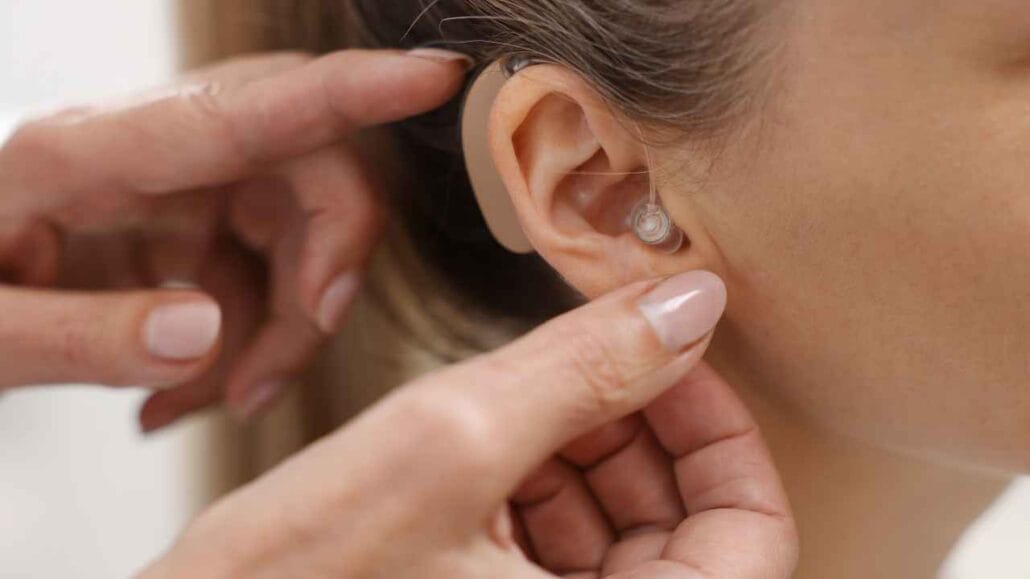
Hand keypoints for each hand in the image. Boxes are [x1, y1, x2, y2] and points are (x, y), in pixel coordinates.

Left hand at [0, 48, 470, 428]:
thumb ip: (79, 337)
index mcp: (91, 151)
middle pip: (308, 170)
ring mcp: (176, 188)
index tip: (436, 75)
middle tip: (272, 374)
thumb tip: (202, 337)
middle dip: (325, 273)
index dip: (356, 89)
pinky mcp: (186, 228)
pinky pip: (262, 276)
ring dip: (285, 329)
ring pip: (300, 232)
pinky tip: (181, 398)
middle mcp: (153, 153)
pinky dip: (245, 346)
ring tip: (218, 400)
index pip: (249, 107)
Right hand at [143, 271, 797, 578]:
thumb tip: (688, 302)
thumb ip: (582, 368)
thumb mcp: (446, 445)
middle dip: (637, 430)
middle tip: (578, 364)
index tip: (668, 354)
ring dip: (581, 449)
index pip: (755, 537)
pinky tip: (484, 443)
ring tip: (510, 403)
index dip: (721, 432)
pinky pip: (557, 550)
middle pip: (687, 528)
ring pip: (620, 533)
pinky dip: (536, 483)